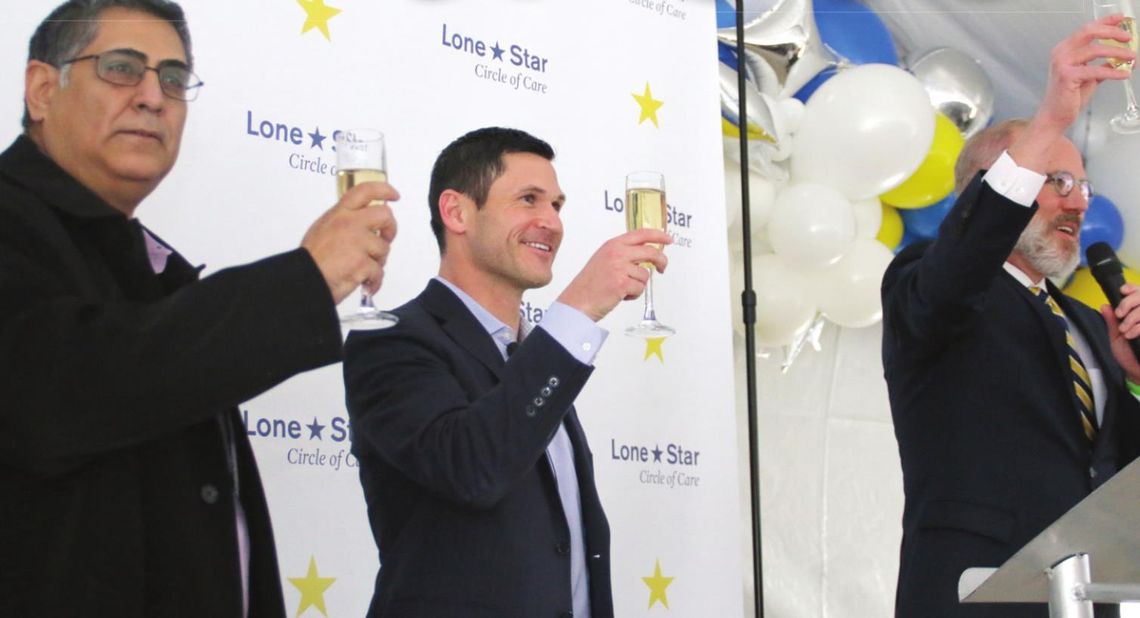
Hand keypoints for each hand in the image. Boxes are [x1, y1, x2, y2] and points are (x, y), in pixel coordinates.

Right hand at [302, 181, 398, 302]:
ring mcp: (357, 242)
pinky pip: (379, 272)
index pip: (365, 191)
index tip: (393, 195)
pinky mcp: (362, 263)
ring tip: (363, 268)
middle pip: (385, 216)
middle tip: (386, 238)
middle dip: (391, 229)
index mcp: (340, 213)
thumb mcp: (323, 228)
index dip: (384, 190)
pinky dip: (374, 281)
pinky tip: (366, 283)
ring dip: (378, 261)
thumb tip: (363, 223)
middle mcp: (349, 224)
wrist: (305, 279)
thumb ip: (344, 221)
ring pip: (384, 248)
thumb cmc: (312, 259)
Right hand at [556, 229, 671, 321]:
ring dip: (638, 285)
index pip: (641, 234)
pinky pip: (640, 288)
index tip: (668, 238)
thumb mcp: (603, 260)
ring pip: (645, 275)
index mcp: (612, 245)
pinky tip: (619, 296)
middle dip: (661, 261)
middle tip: (662, 268)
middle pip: (651, 252)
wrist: (576, 302)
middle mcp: (616, 253)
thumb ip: (621, 254)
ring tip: (622, 289)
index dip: (658, 235)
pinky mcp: (622, 283)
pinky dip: (633, 295)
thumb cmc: (588, 285)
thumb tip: (644, 257)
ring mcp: (619, 267)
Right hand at [1010, 16, 1133, 168]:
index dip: (1105, 22)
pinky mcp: (1067, 76)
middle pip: (1089, 33)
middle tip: (1128, 38)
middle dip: (1112, 33)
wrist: (1054, 117)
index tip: (1120, 19)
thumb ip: (1103, 66)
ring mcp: (1062, 64)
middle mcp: (1061, 53)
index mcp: (1065, 50)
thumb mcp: (1089, 77)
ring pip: (1095, 49)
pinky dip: (1112, 71)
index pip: (1087, 29)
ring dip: (1117, 52)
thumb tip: (1123, 60)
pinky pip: (1096, 70)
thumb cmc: (1068, 98)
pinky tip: (1124, 74)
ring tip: (1131, 57)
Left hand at [1100, 282, 1139, 381]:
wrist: (1136, 371)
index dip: (1132, 288)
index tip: (1123, 291)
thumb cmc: (1128, 354)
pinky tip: (1130, 335)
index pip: (1139, 291)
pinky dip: (1137, 327)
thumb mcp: (1116, 336)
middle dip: (1129, 302)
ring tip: (1124, 330)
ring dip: (1132, 318)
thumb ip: (1112, 321)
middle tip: (1120, 314)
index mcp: (1138, 313)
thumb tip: (1105, 305)